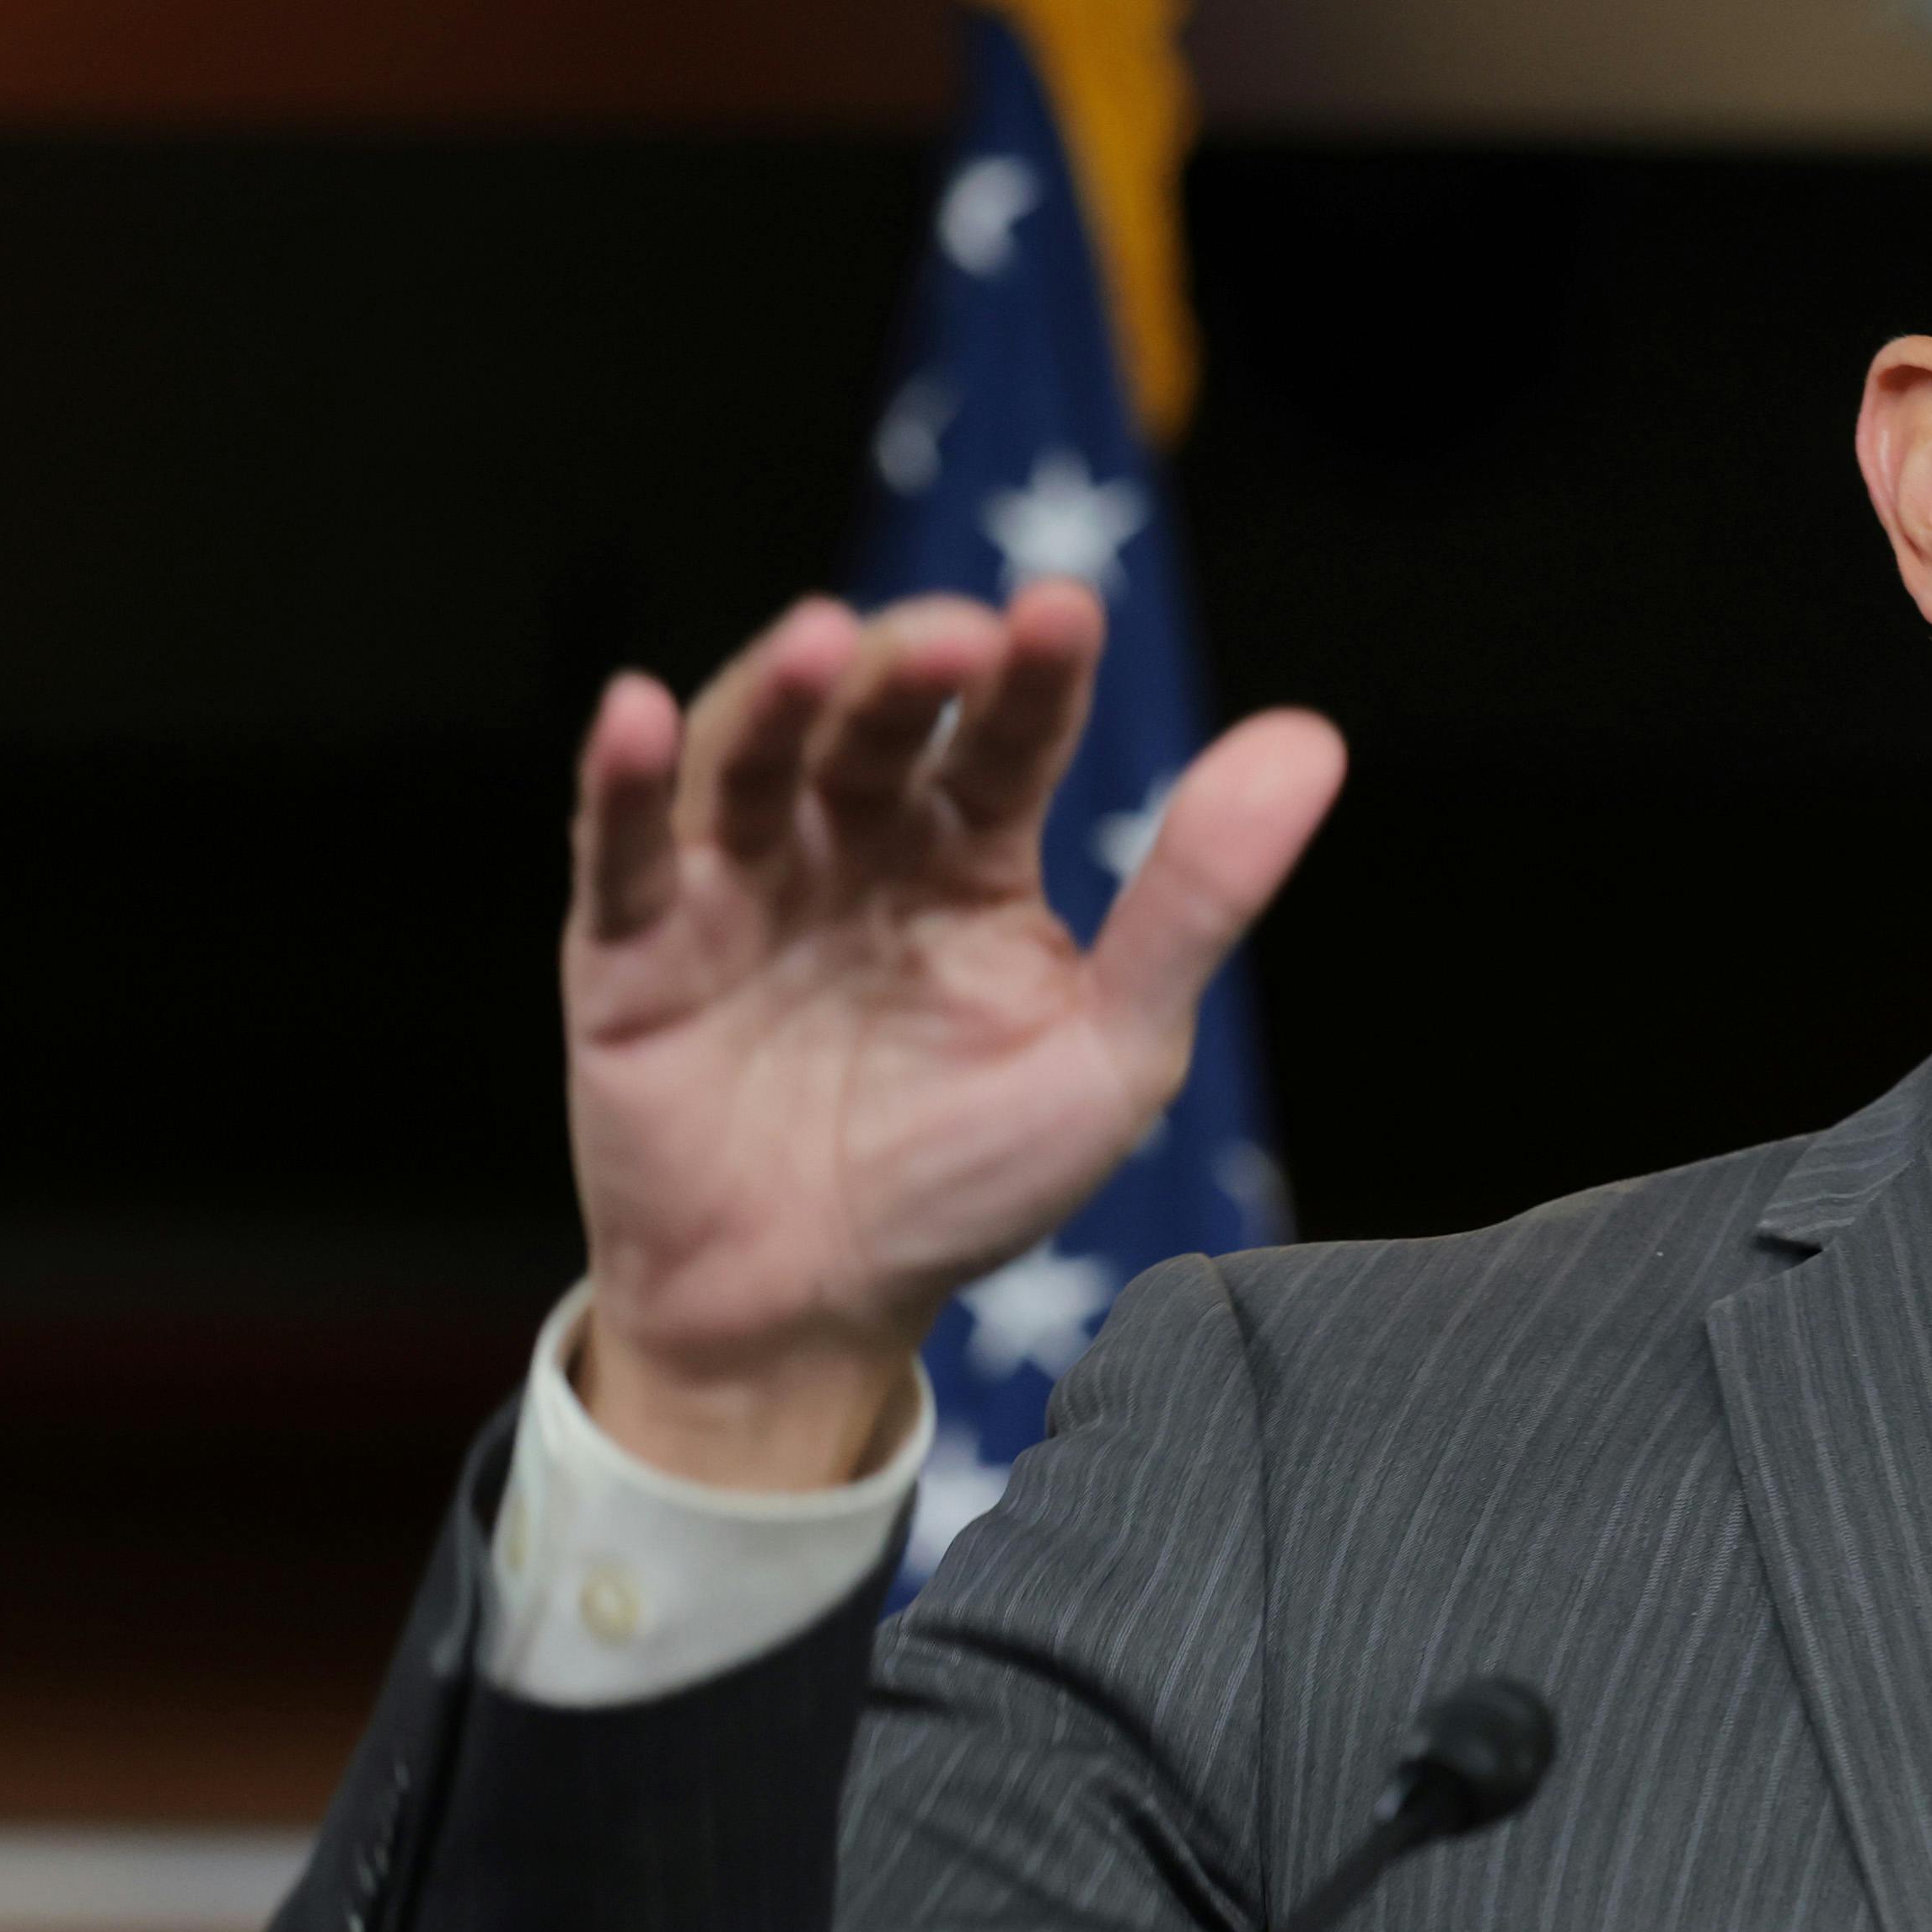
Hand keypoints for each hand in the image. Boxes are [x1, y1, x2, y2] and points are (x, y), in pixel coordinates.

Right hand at [558, 582, 1345, 1489]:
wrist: (815, 1317)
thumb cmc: (970, 1179)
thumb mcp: (1114, 1049)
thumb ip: (1196, 901)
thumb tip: (1312, 740)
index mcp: (971, 854)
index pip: (1009, 738)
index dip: (1036, 676)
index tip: (1068, 614)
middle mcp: (852, 842)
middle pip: (876, 723)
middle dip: (910, 670)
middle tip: (956, 641)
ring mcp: (737, 884)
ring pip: (752, 755)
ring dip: (780, 694)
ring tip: (821, 645)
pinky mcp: (628, 948)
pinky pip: (618, 849)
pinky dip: (621, 778)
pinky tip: (638, 709)